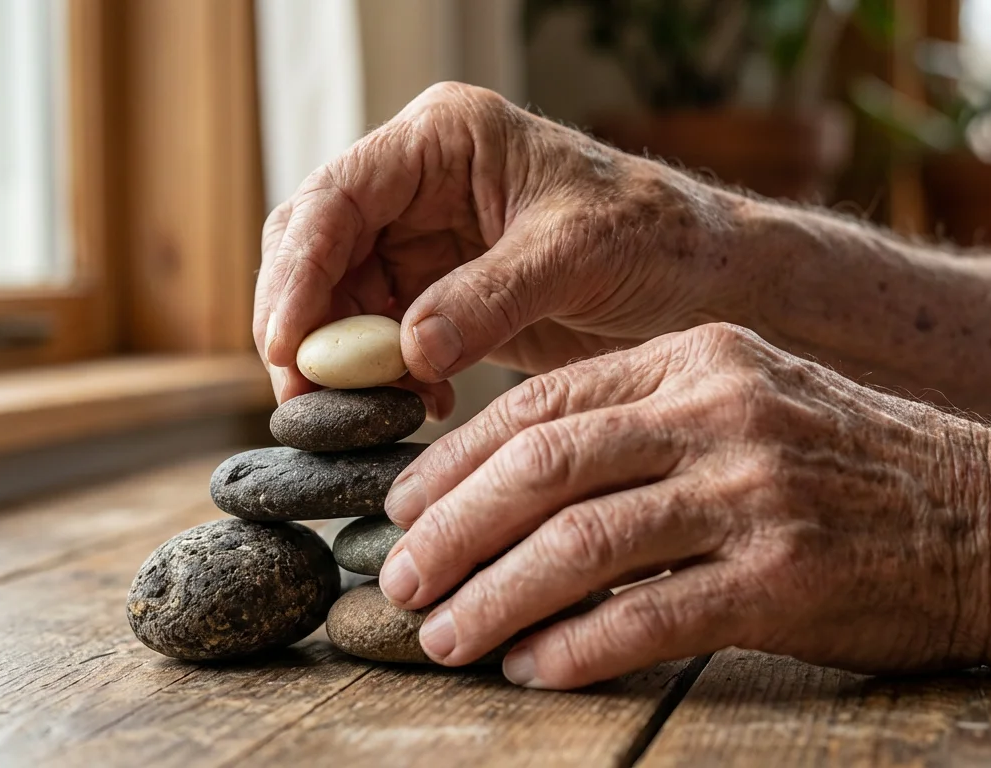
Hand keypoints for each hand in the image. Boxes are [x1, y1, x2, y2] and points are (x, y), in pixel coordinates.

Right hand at [254, 82, 749, 414]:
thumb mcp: (576, 255)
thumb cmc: (654, 238)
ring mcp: (422, 241)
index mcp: (443, 140)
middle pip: (316, 247)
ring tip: (369, 409)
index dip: (299, 273)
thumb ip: (489, 298)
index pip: (337, 197)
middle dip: (303, 321)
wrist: (703, 280)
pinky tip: (416, 406)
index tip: (287, 346)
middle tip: (304, 395)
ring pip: (337, 300)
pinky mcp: (436, 295)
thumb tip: (407, 352)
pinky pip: (379, 338)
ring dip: (342, 359)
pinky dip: (382, 377)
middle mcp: (418, 184)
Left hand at [377, 323, 990, 688]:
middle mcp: (719, 413)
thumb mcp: (748, 398)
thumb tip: (515, 479)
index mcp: (697, 357)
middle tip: (400, 581)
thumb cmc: (848, 463)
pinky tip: (532, 668)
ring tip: (445, 637)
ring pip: (581, 546)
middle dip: (452, 531)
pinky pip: (649, 618)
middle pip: (544, 468)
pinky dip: (576, 648)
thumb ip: (643, 418)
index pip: (543, 403)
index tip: (402, 508)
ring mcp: (753, 492)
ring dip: (495, 598)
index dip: (456, 460)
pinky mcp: (784, 577)